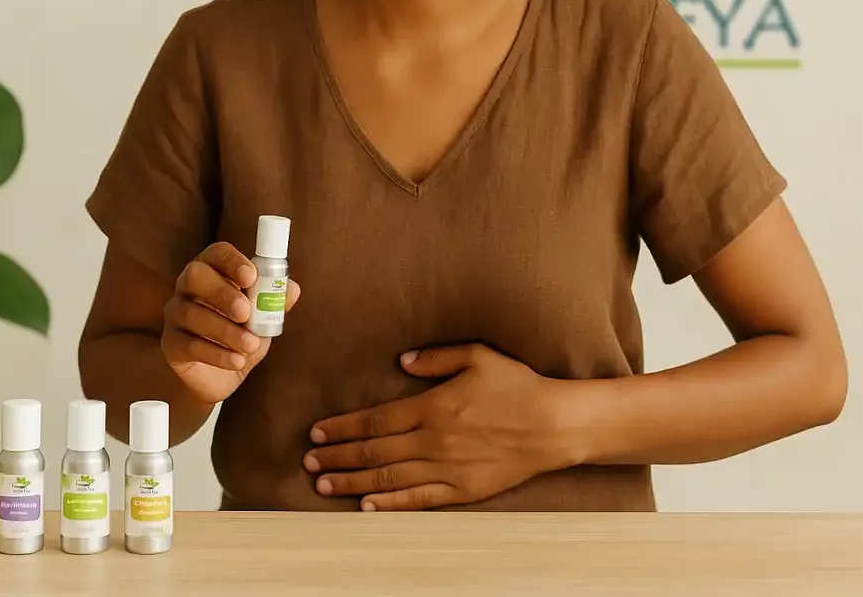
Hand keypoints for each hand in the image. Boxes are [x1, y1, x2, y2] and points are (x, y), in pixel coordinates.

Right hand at [161, 242, 300, 405]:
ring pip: (193, 314)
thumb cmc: (241, 335)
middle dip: (222, 292)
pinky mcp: (171, 344)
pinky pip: (189, 345)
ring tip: (251, 345)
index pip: (216, 253)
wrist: (221, 376)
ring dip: (227, 331)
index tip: (251, 277)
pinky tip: (238, 360)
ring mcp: (175, 314)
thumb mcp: (263, 318)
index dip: (232, 261)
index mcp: (213, 271)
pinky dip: (218, 354)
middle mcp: (188, 287)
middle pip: (195, 275)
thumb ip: (275, 302)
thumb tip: (291, 288)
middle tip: (246, 312)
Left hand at [302, 343, 571, 510]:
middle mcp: (434, 441)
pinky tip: (365, 506)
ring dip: (352, 483)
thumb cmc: (517, 386)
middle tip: (308, 463)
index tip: (317, 433)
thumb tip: (402, 360)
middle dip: (337, 457)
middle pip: (374, 452)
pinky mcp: (462, 491)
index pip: (376, 421)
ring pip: (388, 478)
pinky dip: (389, 504)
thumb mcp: (478, 356)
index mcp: (433, 407)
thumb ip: (436, 357)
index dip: (343, 428)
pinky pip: (418, 500)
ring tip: (323, 485)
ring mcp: (447, 470)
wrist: (554, 425)